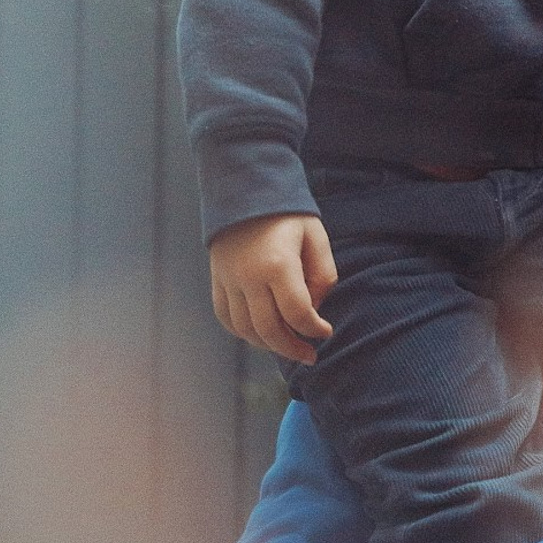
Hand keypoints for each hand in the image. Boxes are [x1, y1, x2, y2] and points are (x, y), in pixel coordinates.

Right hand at [208, 213, 337, 364]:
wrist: (246, 187)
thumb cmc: (287, 212)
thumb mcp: (316, 235)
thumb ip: (323, 273)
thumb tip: (316, 307)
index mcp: (278, 264)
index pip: (297, 312)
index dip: (314, 328)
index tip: (325, 332)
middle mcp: (249, 277)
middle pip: (269, 330)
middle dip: (292, 348)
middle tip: (309, 355)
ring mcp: (228, 280)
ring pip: (245, 330)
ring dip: (267, 345)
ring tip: (287, 346)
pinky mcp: (217, 279)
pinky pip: (226, 318)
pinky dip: (242, 333)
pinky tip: (261, 335)